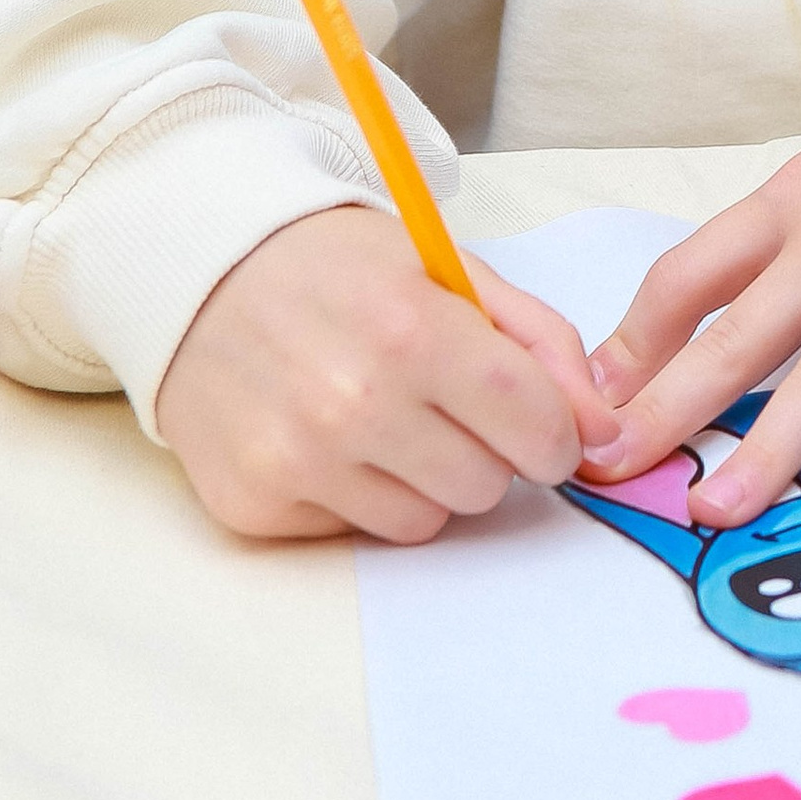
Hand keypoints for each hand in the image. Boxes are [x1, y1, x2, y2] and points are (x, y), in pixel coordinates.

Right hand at [154, 204, 620, 542]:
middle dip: (483, 449)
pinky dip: (355, 494)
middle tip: (441, 402)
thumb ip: (539, 342)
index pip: (536, 425)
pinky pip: (354, 532)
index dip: (553, 429)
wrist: (199, 271)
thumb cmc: (338, 266)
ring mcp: (298, 461)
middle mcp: (353, 404)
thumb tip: (601, 430)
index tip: (537, 419)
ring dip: (422, 479)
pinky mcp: (255, 505)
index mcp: (413, 330)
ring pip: (425, 523)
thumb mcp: (449, 270)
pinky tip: (325, 435)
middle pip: (487, 486)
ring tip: (381, 416)